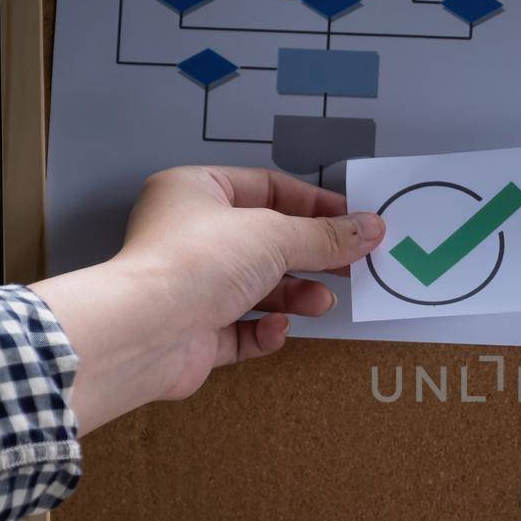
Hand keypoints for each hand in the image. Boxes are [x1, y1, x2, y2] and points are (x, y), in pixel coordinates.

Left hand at [32, 166, 384, 434]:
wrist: (147, 331)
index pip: (266, 188)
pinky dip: (264, 329)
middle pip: (266, 241)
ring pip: (257, 287)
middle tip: (352, 265)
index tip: (353, 221)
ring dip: (294, 296)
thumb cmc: (199, 261)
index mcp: (196, 191)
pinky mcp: (194, 332)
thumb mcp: (276, 235)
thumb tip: (373, 227)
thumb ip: (327, 235)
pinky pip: (240, 328)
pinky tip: (276, 329)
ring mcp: (191, 286)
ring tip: (321, 303)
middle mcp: (190, 235)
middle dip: (310, 255)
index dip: (313, 204)